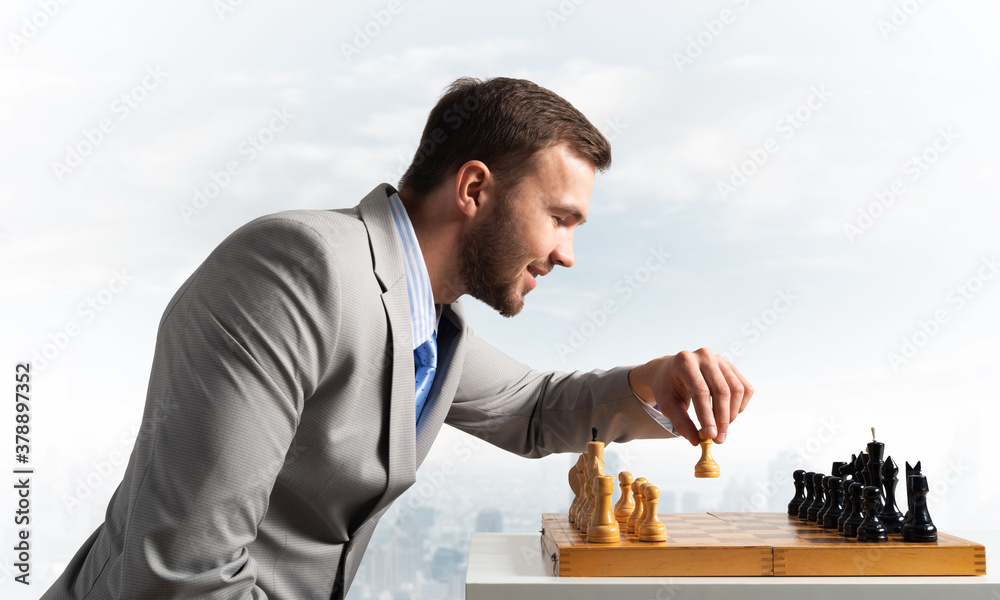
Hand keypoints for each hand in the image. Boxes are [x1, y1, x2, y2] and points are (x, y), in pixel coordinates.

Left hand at [628, 349, 752, 445]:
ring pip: (736, 390)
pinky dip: (740, 405)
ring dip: (732, 413)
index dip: (707, 415)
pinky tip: (729, 413)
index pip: (700, 391)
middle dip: (722, 418)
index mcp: (684, 362)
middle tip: (719, 439)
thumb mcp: (667, 405)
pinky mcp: (730, 366)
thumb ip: (681, 422)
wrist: (670, 371)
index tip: (710, 435)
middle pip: (722, 390)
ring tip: (721, 427)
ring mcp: (720, 359)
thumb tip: (696, 440)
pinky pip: (745, 387)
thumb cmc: (668, 387)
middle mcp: (704, 356)